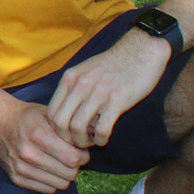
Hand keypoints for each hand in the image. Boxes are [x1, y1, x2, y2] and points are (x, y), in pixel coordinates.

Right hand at [0, 96, 89, 193]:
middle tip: (69, 157)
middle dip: (75, 166)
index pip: (74, 158)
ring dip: (63, 175)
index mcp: (38, 134)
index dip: (83, 156)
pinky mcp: (15, 177)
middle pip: (69, 173)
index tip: (80, 151)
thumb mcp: (49, 113)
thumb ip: (71, 127)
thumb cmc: (27, 117)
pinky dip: (51, 182)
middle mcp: (28, 153)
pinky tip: (47, 169)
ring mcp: (20, 167)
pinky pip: (47, 189)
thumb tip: (95, 136)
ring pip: (60, 184)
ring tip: (58, 163)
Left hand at [45, 29, 170, 147]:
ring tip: (92, 142)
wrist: (142, 50)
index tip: (69, 134)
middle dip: (67, 139)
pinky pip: (102, 128)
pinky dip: (100, 139)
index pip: (50, 112)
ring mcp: (98, 91)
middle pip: (60, 123)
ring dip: (83, 142)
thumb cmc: (115, 65)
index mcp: (70, 78)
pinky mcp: (118, 99)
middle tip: (79, 143)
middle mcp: (80, 84)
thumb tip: (68, 115)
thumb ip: (74, 90)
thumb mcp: (86, 72)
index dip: (57, 130)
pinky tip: (104, 138)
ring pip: (77, 127)